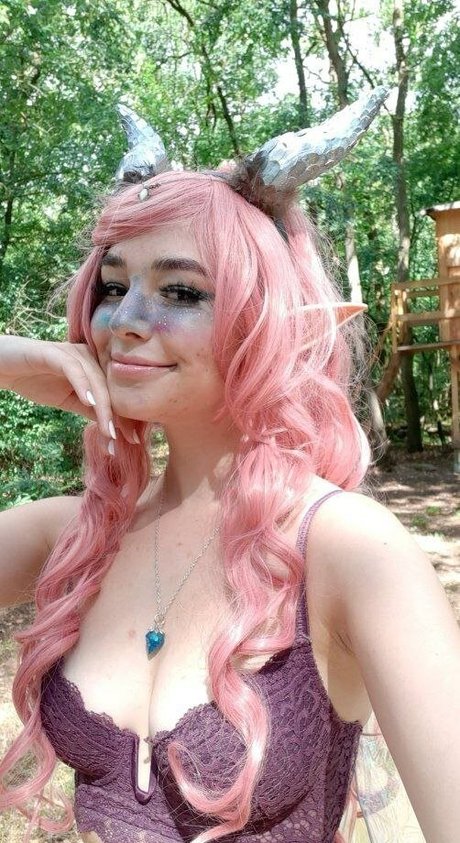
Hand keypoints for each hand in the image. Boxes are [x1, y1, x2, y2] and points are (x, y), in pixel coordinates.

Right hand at [0, 335, 139, 445]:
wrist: (4, 368)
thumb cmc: (36, 380)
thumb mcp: (69, 400)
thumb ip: (90, 410)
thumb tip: (113, 430)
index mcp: (94, 365)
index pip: (113, 392)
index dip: (124, 416)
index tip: (132, 441)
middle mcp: (88, 355)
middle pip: (109, 387)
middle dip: (115, 416)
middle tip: (120, 440)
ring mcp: (72, 352)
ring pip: (95, 380)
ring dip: (102, 406)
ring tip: (107, 429)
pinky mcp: (54, 352)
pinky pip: (73, 369)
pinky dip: (82, 385)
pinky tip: (88, 402)